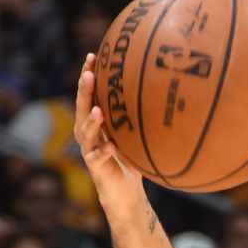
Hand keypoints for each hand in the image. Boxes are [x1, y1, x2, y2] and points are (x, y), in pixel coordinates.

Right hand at [73, 54, 147, 219]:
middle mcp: (88, 133)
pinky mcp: (96, 167)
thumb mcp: (136, 133)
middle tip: (88, 73)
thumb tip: (165, 89)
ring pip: (85, 132)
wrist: (124, 192)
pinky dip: (104, 151)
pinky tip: (112, 146)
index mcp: (96, 121)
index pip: (90, 94)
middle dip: (84, 90)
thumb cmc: (131, 158)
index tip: (93, 55)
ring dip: (90, 120)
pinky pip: (97, 157)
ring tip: (97, 109)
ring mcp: (90, 149)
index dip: (89, 75)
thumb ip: (141, 115)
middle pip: (82, 107)